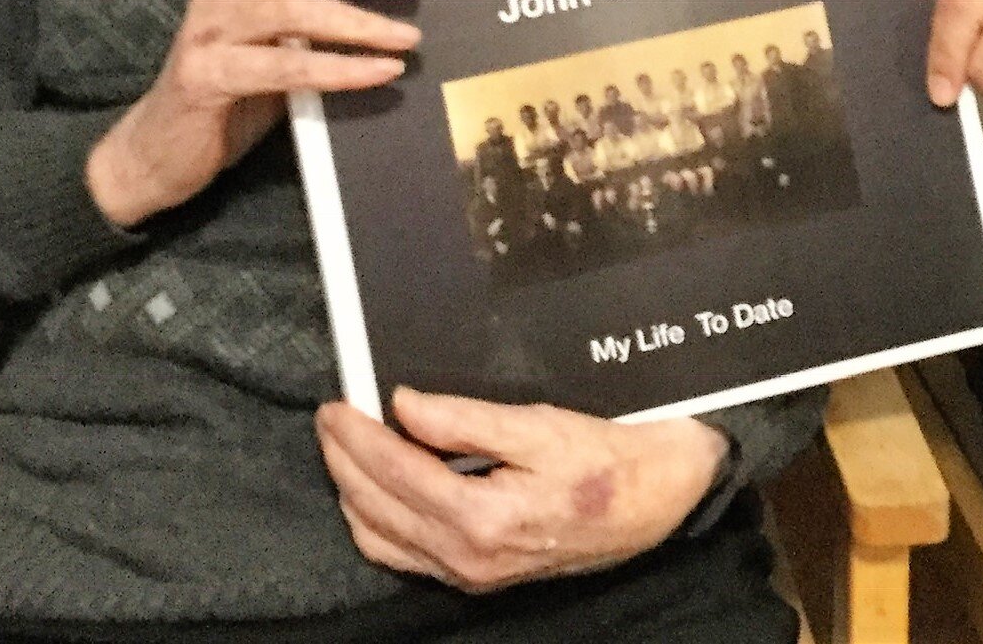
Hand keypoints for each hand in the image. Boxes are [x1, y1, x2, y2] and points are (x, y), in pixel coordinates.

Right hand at [85, 0, 420, 227]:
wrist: (152, 158)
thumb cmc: (228, 103)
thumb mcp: (277, 54)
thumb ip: (316, 29)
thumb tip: (393, 17)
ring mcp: (207, 35)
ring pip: (291, 10)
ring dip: (358, 23)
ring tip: (407, 39)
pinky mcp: (203, 79)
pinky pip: (282, 67)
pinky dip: (336, 68)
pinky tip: (377, 73)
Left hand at [316, 388, 728, 590]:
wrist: (652, 502)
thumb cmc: (603, 459)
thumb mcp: (537, 425)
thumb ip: (464, 420)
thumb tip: (404, 406)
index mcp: (481, 518)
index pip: (395, 473)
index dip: (357, 437)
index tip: (335, 405)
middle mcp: (467, 557)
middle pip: (377, 508)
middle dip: (344, 460)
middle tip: (330, 417)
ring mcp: (469, 575)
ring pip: (381, 538)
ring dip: (353, 490)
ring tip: (345, 446)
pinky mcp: (476, 577)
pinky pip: (404, 555)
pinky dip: (377, 520)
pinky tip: (376, 489)